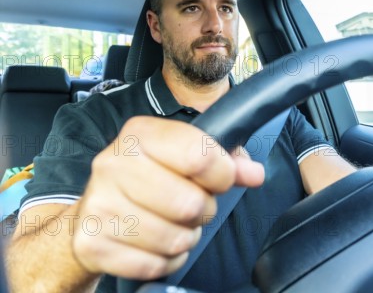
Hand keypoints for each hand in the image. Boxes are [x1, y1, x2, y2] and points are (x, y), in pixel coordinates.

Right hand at [72, 116, 264, 279]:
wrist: (91, 212)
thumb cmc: (148, 179)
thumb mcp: (184, 155)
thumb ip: (226, 160)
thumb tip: (254, 174)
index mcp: (140, 134)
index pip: (199, 155)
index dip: (222, 174)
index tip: (221, 179)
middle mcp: (113, 164)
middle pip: (190, 203)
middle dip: (203, 211)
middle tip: (192, 207)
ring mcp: (99, 204)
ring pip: (173, 239)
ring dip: (184, 238)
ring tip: (173, 224)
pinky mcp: (92, 244)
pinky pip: (153, 265)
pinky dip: (165, 261)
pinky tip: (155, 244)